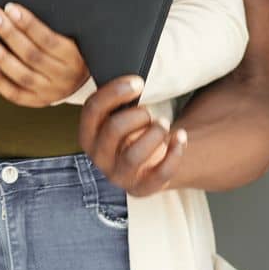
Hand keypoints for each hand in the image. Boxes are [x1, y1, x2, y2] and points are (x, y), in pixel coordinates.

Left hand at [0, 2, 89, 106]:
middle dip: (9, 34)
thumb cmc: (73, 50)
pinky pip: (17, 95)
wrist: (83, 79)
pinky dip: (1, 83)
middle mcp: (63, 76)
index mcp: (73, 57)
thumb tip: (18, 11)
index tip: (10, 8)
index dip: (28, 24)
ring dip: (0, 57)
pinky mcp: (39, 101)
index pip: (48, 39)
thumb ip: (52, 27)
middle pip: (32, 55)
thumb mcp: (73, 37)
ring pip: (22, 76)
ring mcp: (51, 92)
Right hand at [79, 75, 186, 195]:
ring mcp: (118, 175)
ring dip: (154, 134)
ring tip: (164, 124)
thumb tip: (132, 81)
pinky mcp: (141, 188)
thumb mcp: (117, 117)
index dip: (115, 92)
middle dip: (137, 115)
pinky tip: (180, 136)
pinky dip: (174, 152)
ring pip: (133, 156)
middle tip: (150, 112)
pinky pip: (160, 173)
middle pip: (113, 130)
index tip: (138, 82)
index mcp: (87, 135)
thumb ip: (116, 102)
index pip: (92, 109)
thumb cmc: (130, 132)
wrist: (145, 163)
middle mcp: (98, 157)